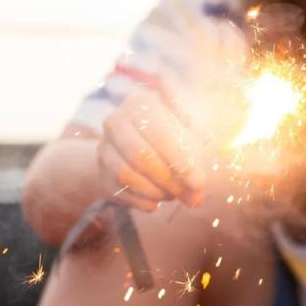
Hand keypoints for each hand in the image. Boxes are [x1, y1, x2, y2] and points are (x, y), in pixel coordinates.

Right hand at [98, 91, 204, 210]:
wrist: (144, 147)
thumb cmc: (175, 138)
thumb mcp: (191, 131)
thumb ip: (200, 147)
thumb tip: (203, 167)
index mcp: (140, 105)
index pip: (159, 134)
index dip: (180, 161)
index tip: (198, 182)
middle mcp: (116, 122)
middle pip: (140, 156)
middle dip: (169, 179)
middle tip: (190, 194)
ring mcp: (105, 149)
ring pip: (126, 175)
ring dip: (156, 191)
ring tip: (175, 194)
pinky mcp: (102, 174)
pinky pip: (121, 193)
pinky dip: (144, 201)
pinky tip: (159, 199)